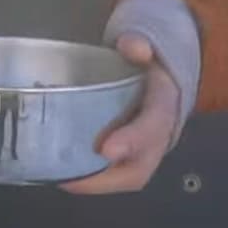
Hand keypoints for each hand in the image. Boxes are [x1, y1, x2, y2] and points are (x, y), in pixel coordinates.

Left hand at [58, 34, 181, 195]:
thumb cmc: (147, 64)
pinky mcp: (131, 157)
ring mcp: (146, 151)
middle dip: (108, 178)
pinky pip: (116, 175)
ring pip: (128, 177)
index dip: (132, 140)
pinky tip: (64, 174)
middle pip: (140, 168)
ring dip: (96, 183)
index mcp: (165, 104)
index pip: (154, 125)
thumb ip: (138, 43)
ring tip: (62, 179)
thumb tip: (132, 46)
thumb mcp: (146, 46)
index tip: (105, 150)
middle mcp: (159, 135)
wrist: (163, 77)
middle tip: (71, 179)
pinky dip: (92, 179)